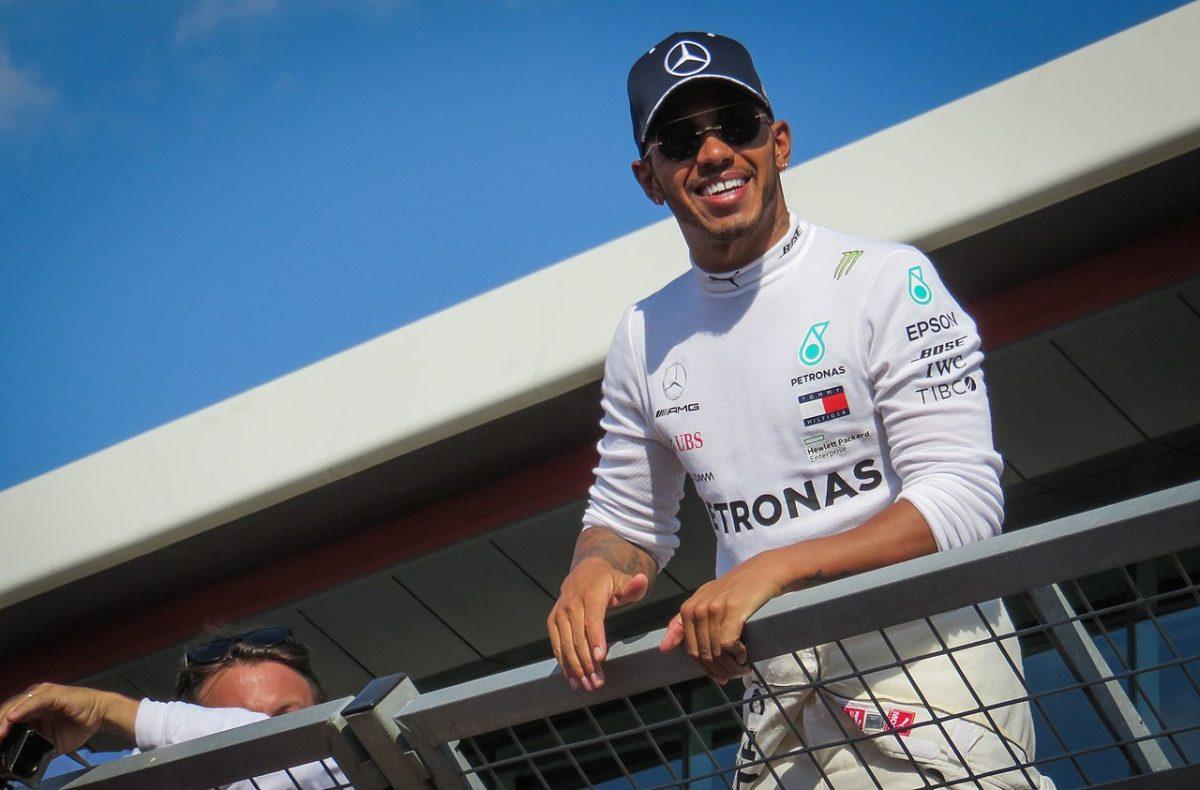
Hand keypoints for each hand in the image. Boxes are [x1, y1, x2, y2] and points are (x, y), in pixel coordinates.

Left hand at [0, 683, 137, 753]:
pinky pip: (33, 701)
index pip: (8, 717)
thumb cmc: (80, 725)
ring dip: (4, 720)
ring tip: (0, 734)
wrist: (102, 715)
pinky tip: (12, 719)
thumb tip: (24, 764)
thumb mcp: (52, 742)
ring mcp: (43, 694)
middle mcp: (35, 698)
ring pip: (17, 705)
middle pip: (8, 710)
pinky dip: (22, 709)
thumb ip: (37, 748)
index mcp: (33, 709)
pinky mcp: (53, 694)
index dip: (0, 729)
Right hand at [548, 556, 648, 690]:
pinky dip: (563, 663)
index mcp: (590, 594)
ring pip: (565, 644)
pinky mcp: (552, 621)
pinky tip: (573, 679)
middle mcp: (571, 603)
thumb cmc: (607, 582)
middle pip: (578, 637)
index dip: (596, 639)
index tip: (600, 658)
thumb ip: (633, 586)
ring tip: (587, 685)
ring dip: (576, 667)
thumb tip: (641, 581)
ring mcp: (559, 613)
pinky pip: (556, 645)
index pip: (593, 619)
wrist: (584, 572)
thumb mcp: (622, 581)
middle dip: (587, 662)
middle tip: (597, 682)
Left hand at [659, 549, 790, 683]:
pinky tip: (745, 655)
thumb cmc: (735, 590)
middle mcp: (697, 609)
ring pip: (717, 652)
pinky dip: (738, 655)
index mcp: (687, 609)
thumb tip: (663, 649)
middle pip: (704, 654)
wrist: (763, 571)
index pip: (691, 651)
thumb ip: (682, 623)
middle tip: (736, 674)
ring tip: (743, 668)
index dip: (707, 668)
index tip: (721, 676)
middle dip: (721, 671)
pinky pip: (728, 643)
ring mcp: (713, 609)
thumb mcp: (705, 601)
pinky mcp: (732, 610)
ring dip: (732, 667)